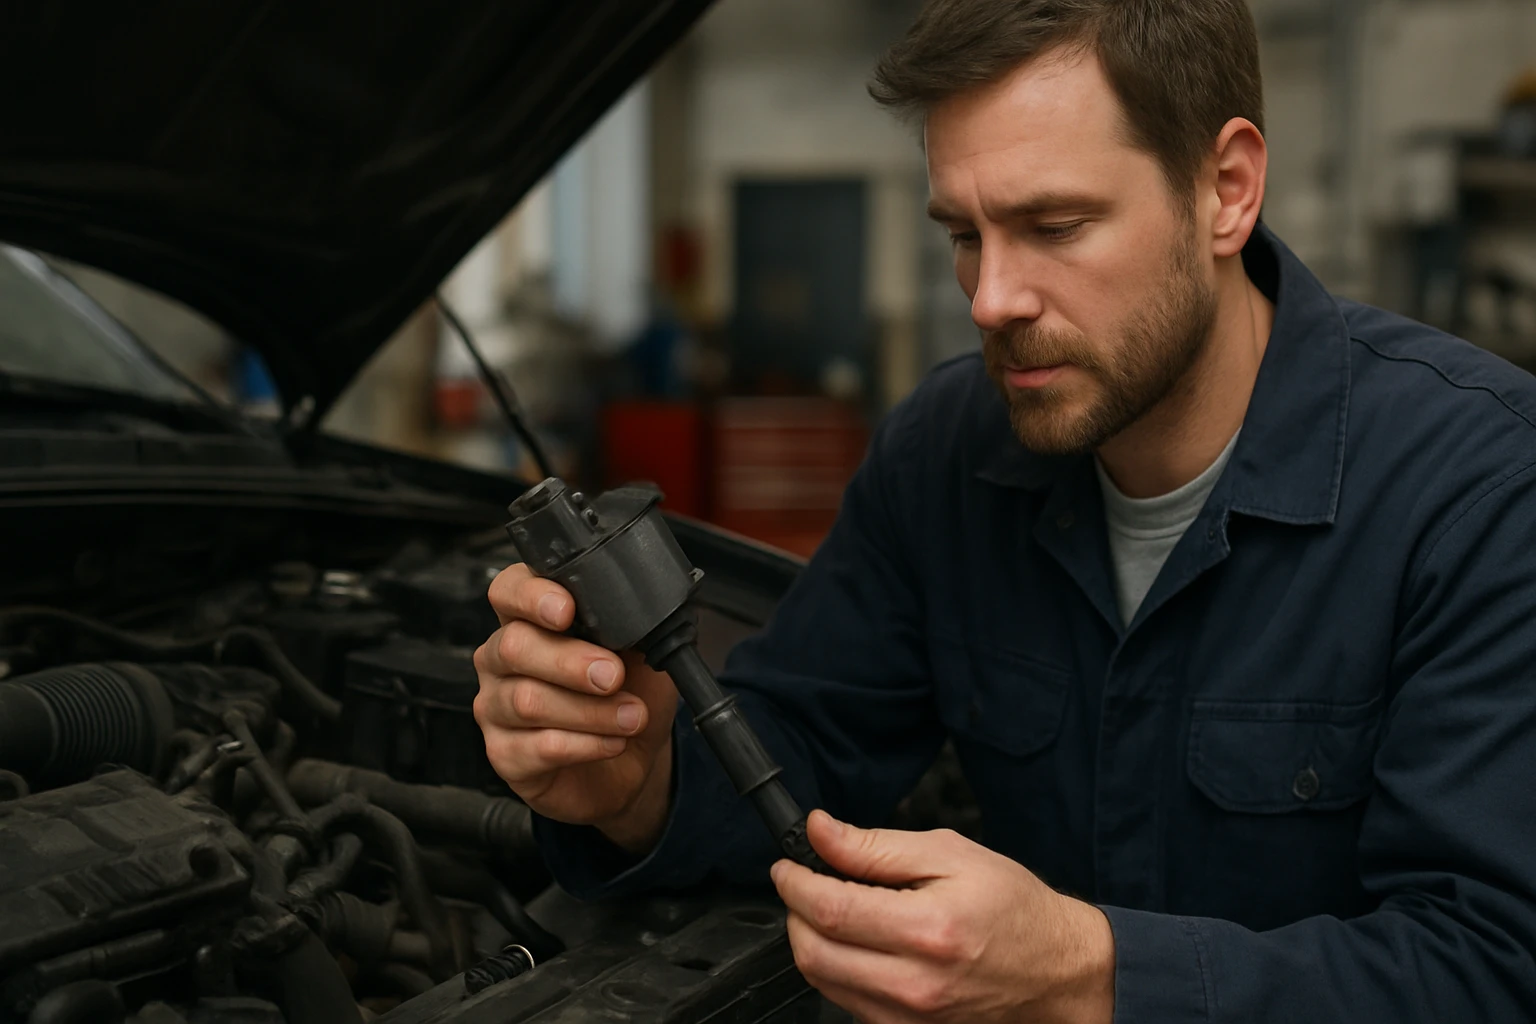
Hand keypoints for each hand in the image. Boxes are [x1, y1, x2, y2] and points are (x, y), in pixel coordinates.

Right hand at [473, 563, 677, 852]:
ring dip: (589, 711)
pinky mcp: (504, 754)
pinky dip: (585, 745)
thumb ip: (632, 625)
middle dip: (570, 661)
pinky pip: (536, 747)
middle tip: (613, 675)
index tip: (566, 610)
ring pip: (526, 701)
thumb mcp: (642, 651)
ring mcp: (496, 707)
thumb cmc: (629, 693)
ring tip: (632, 716)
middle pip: (514, 647)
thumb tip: (639, 610)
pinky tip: (612, 742)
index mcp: (530, 618)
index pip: (508, 591)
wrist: (632, 757)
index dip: (531, 596)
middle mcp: (501, 658)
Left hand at [771, 812, 1114, 1023]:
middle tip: (805, 885)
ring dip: (812, 942)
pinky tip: (858, 945)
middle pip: (814, 953)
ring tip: (834, 911)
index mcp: (928, 929)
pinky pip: (848, 1004)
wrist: (1055, 969)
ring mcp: (910, 1017)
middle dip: (795, 913)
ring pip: (823, 982)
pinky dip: (838, 970)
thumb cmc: (1012, 908)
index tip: (787, 866)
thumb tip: (821, 832)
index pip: (830, 909)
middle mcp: (916, 983)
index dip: (794, 883)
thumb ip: (876, 847)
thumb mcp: (949, 855)